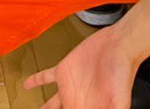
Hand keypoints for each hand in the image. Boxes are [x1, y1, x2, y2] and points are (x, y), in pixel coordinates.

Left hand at [24, 25, 138, 108]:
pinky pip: (46, 77)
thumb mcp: (119, 102)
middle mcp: (76, 101)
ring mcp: (69, 86)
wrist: (119, 46)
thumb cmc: (122, 74)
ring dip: (44, 108)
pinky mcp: (64, 70)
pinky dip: (35, 81)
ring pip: (51, 104)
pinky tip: (26, 85)